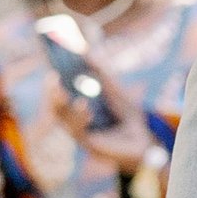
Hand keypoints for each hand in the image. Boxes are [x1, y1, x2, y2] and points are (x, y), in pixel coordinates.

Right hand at [45, 49, 152, 176]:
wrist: (145, 139)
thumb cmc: (128, 115)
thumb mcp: (114, 89)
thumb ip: (101, 73)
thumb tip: (86, 51)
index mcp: (78, 110)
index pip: (59, 97)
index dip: (52, 85)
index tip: (51, 70)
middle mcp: (76, 123)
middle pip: (56, 109)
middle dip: (52, 93)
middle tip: (51, 77)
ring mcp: (81, 135)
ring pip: (64, 120)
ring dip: (60, 105)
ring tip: (59, 91)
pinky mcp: (90, 146)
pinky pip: (78, 131)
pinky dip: (79, 117)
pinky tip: (83, 105)